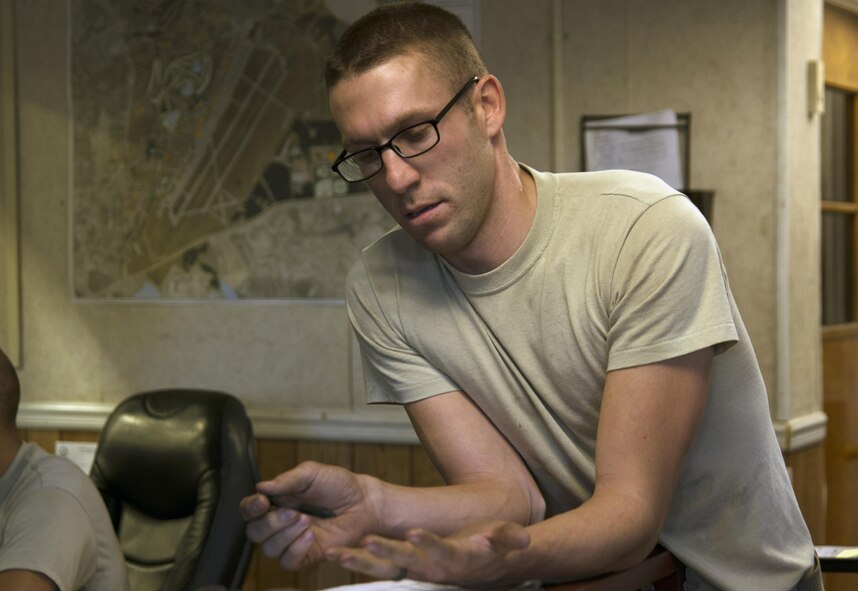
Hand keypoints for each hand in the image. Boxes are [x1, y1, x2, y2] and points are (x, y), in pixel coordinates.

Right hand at [240, 461, 376, 569]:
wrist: (364, 502)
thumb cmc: (338, 485)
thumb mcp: (312, 473)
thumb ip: (287, 480)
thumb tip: (261, 486)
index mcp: (276, 501)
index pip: (249, 510)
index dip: (250, 508)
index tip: (263, 501)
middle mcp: (279, 523)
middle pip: (255, 533)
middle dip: (270, 523)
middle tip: (293, 512)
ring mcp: (292, 540)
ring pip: (269, 549)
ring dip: (285, 535)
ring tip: (307, 520)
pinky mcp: (306, 555)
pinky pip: (288, 562)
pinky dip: (296, 549)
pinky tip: (311, 535)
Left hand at [327, 520, 530, 586]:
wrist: (481, 568)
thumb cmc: (489, 549)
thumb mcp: (503, 540)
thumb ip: (509, 538)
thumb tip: (525, 539)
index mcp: (455, 560)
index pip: (439, 552)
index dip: (427, 544)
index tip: (413, 533)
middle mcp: (431, 569)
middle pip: (404, 563)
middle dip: (381, 554)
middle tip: (361, 544)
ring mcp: (414, 571)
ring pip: (384, 568)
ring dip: (360, 562)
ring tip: (336, 554)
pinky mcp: (402, 568)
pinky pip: (377, 566)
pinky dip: (357, 560)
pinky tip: (334, 554)